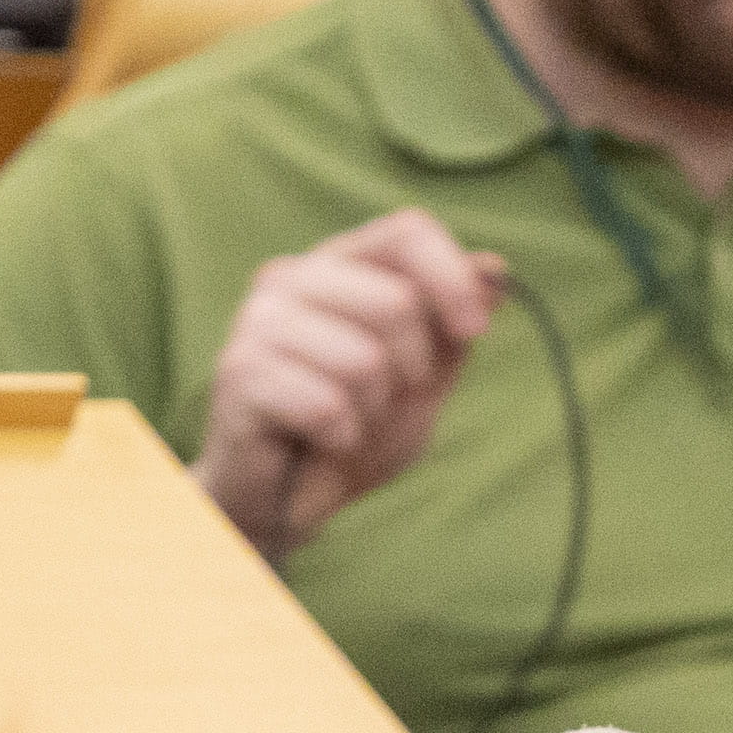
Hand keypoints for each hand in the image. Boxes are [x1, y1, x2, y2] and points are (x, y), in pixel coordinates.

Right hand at [193, 209, 503, 557]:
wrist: (287, 500)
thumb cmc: (356, 429)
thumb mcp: (424, 379)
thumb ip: (454, 326)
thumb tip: (494, 268)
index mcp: (338, 264)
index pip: (406, 231)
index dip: (452, 278)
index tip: (475, 331)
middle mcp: (291, 278)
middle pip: (396, 301)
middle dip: (413, 368)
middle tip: (382, 398)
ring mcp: (257, 321)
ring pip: (364, 359)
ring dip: (373, 409)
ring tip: (346, 419)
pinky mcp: (239, 372)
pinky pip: (326, 405)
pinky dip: (342, 436)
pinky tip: (321, 440)